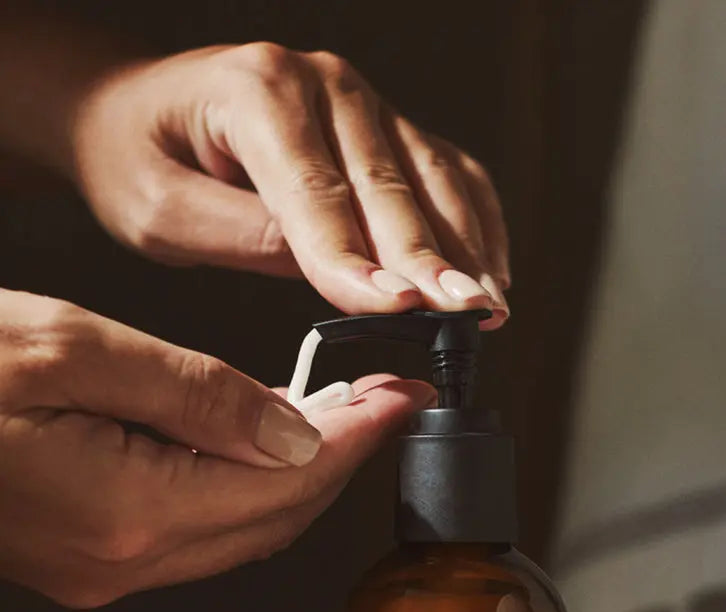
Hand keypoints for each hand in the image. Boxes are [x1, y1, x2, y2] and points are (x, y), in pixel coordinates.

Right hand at [0, 289, 432, 607]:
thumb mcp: (69, 348)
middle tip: (386, 398)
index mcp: (131, 512)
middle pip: (279, 514)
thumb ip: (197, 395)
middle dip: (343, 454)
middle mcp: (127, 559)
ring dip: (299, 470)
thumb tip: (295, 429)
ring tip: (342, 409)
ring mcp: (106, 566)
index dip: (361, 437)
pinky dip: (245, 482)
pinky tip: (262, 438)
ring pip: (243, 524)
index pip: (291, 481)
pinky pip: (199, 525)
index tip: (407, 399)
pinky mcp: (89, 553)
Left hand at [67, 43, 509, 326]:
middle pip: (389, 187)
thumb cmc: (142, 158)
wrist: (137, 111)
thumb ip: (239, 233)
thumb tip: (328, 267)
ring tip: (489, 306)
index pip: (318, 193)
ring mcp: (365, 104)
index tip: (398, 308)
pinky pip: (449, 172)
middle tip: (465, 314)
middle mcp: (324, 86)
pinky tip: (492, 268)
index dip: (359, 259)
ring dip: (467, 248)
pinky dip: (477, 222)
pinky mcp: (388, 130)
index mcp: (260, 93)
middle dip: (431, 261)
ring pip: (433, 180)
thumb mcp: (157, 207)